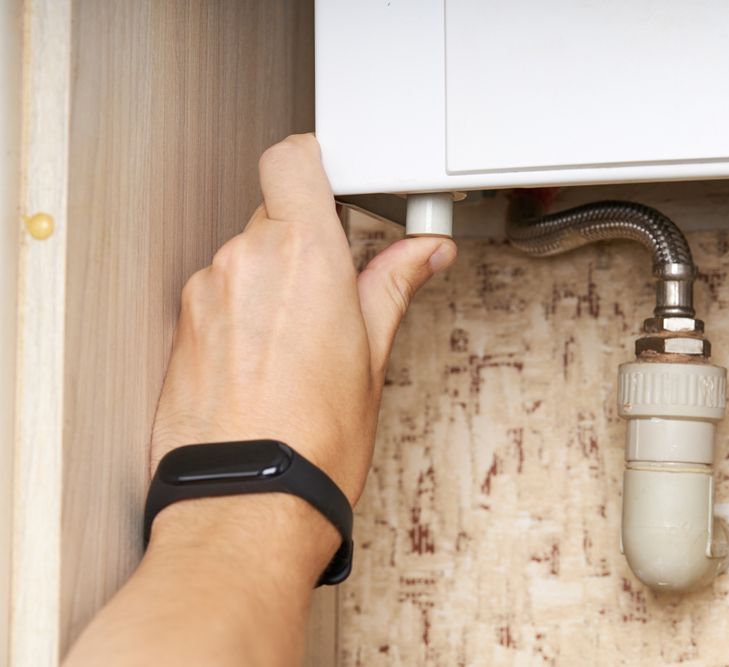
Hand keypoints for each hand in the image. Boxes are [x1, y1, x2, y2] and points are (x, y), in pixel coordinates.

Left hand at [149, 134, 455, 505]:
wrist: (250, 502)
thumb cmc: (314, 440)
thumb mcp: (373, 355)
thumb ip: (392, 285)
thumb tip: (423, 253)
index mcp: (304, 254)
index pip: (293, 159)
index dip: (315, 163)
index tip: (336, 188)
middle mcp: (244, 261)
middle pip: (273, 213)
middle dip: (304, 242)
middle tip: (334, 293)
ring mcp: (206, 293)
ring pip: (243, 257)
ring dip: (270, 281)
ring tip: (296, 345)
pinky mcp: (181, 327)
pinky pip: (217, 295)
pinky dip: (240, 313)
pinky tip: (263, 363)